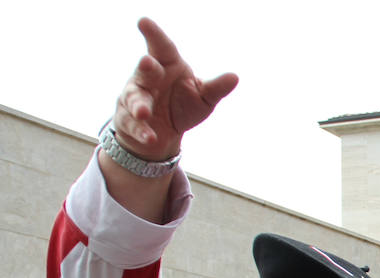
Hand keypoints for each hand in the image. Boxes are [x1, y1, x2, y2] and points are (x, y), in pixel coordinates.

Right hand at [113, 18, 237, 160]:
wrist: (163, 133)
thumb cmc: (183, 105)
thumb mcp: (203, 98)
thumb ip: (216, 88)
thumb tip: (235, 77)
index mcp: (167, 66)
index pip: (161, 47)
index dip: (153, 34)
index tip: (143, 21)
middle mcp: (147, 78)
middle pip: (146, 70)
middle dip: (146, 67)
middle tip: (147, 62)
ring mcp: (135, 98)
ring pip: (134, 98)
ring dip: (139, 104)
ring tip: (144, 112)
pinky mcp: (127, 119)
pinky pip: (133, 125)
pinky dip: (142, 131)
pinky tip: (151, 137)